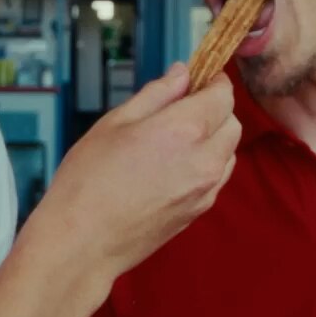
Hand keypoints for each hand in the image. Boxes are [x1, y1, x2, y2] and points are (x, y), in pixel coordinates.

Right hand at [23, 63, 239, 284]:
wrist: (83, 242)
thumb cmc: (88, 181)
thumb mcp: (115, 123)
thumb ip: (156, 94)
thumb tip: (182, 74)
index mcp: (185, 130)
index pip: (223, 96)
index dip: (214, 82)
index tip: (199, 78)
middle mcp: (204, 160)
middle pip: (232, 123)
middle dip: (214, 109)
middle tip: (181, 107)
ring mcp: (205, 189)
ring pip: (228, 152)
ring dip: (213, 138)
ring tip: (174, 140)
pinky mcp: (199, 211)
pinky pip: (216, 177)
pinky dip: (206, 163)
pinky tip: (172, 166)